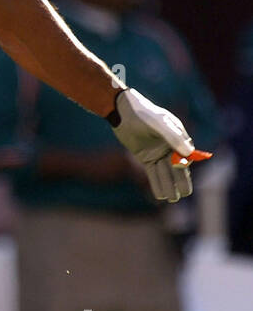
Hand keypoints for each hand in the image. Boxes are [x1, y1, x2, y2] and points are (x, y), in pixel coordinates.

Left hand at [107, 87, 194, 202]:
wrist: (122, 111)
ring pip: (165, 172)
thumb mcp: (159, 124)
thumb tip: (189, 153)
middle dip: (181, 181)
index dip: (186, 166)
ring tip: (172, 199)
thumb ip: (173, 137)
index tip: (183, 171)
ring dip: (169, 185)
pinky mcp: (146, 157)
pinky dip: (157, 183)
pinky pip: (153, 173)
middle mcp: (169, 145)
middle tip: (185, 194)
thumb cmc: (143, 114)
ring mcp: (157, 152)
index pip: (186, 155)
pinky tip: (161, 195)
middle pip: (177, 167)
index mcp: (178, 135)